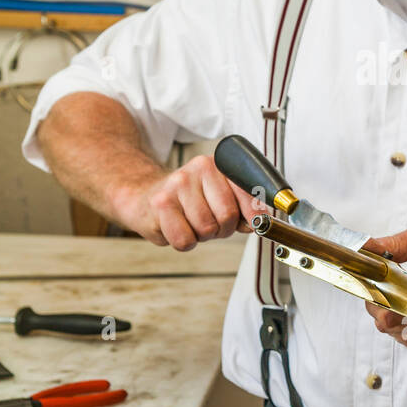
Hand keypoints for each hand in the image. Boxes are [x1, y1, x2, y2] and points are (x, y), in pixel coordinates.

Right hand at [114, 154, 258, 250]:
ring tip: (190, 223)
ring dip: (201, 236)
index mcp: (218, 164)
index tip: (252, 224)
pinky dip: (183, 242)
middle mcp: (199, 169)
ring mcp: (178, 184)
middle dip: (222, 229)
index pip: (248, 193)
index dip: (252, 215)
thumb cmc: (187, 200)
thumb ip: (242, 207)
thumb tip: (261, 222)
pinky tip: (176, 227)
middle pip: (228, 215)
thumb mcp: (218, 196)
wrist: (144, 197)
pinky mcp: (160, 204)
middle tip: (209, 224)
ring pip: (206, 229)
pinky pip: (185, 240)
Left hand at [362, 224, 406, 355]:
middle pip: (385, 321)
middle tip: (383, 294)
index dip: (372, 295)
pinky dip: (406, 330)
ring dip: (392, 319)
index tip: (371, 286)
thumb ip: (393, 244)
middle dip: (377, 307)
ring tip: (404, 302)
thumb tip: (364, 248)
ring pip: (395, 334)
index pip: (385, 300)